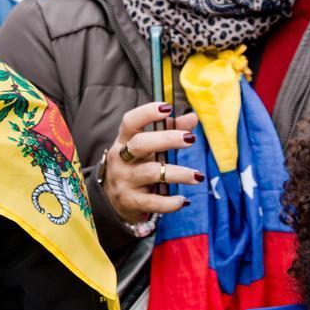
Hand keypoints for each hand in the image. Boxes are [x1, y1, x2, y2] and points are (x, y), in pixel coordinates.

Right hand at [105, 102, 201, 222]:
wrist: (112, 200)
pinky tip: (183, 200)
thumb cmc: (134, 167)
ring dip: (178, 173)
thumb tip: (192, 118)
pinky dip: (170, 202)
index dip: (147, 113)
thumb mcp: (147, 148)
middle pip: (140, 144)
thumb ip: (169, 131)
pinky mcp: (131, 202)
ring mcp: (124, 181)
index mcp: (123, 142)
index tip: (167, 108)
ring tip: (197, 176)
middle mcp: (121, 160)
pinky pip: (153, 202)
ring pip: (151, 173)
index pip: (130, 122)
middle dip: (167, 139)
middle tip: (191, 139)